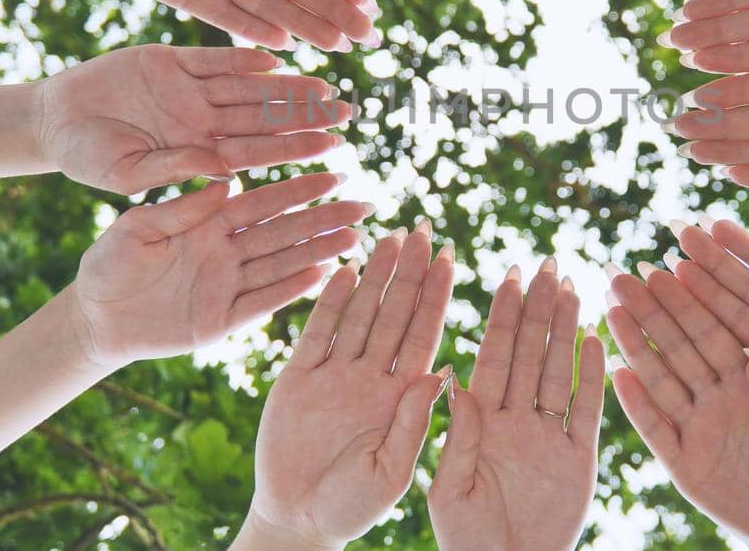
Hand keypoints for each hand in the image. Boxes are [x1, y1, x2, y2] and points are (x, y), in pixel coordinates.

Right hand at [35, 45, 350, 195]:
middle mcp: (201, 120)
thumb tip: (221, 174)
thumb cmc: (85, 158)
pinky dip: (242, 54)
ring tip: (324, 84)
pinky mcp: (170, 59)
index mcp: (195, 151)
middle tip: (347, 112)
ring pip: (248, 86)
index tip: (331, 147)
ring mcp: (188, 89)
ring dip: (285, 85)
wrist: (53, 120)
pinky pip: (213, 56)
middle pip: (262, 117)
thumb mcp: (124, 173)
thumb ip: (171, 171)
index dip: (292, 148)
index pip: (254, 150)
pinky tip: (276, 54)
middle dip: (303, 116)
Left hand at [70, 173, 370, 367]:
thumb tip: (225, 179)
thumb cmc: (109, 265)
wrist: (92, 316)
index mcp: (208, 224)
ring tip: (354, 238)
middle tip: (363, 205)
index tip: (333, 174)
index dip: (297, 190)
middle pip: (284, 232)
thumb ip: (180, 207)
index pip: (262, 203)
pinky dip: (289, 291)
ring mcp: (225, 287)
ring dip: (318, 252)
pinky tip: (320, 277)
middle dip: (324, 219)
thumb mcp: (136, 228)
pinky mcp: (218, 321)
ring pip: (281, 266)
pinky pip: (260, 303)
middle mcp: (225, 253)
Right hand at [243, 225, 453, 547]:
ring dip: (374, 276)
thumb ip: (414, 423)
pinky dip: (329, 301)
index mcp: (401, 397)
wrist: (298, 520)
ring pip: (359, 314)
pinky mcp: (298, 379)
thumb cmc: (353, 506)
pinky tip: (344, 269)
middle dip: (409, 272)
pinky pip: (317, 332)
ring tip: (386, 236)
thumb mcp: (391, 471)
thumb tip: (442, 372)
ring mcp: (335, 375)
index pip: (423, 334)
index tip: (450, 258)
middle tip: (422, 228)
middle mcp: (372, 378)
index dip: (436, 296)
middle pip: (395, 313)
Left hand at [428, 260, 604, 550]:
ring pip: (558, 370)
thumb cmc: (467, 540)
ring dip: (565, 329)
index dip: (501, 314)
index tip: (509, 273)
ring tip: (574, 286)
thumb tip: (452, 378)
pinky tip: (596, 340)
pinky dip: (593, 376)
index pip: (492, 355)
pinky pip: (586, 410)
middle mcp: (514, 420)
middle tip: (548, 262)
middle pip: (528, 352)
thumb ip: (456, 436)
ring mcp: (547, 437)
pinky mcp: (578, 460)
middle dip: (537, 307)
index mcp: (479, 421)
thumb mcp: (448, 490)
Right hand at [603, 260, 748, 548]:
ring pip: (661, 377)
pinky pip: (656, 428)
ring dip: (635, 344)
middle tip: (622, 272)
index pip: (718, 329)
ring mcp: (697, 425)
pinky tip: (616, 374)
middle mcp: (719, 394)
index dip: (695, 297)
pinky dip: (636, 404)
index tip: (671, 263)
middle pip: (680, 344)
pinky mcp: (682, 461)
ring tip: (611, 309)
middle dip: (653, 308)